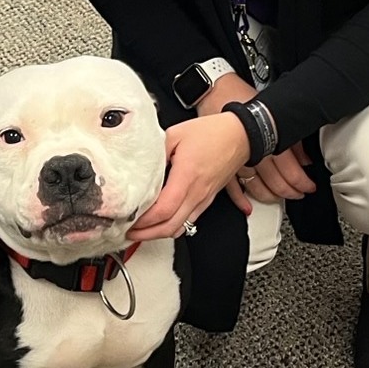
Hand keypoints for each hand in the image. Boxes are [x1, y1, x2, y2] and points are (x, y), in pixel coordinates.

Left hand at [128, 113, 249, 241]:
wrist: (240, 136)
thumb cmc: (212, 133)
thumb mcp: (175, 134)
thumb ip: (155, 152)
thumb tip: (138, 166)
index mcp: (187, 176)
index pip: (164, 209)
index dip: (144, 220)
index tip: (129, 219)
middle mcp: (197, 193)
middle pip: (171, 226)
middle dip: (147, 234)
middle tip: (129, 232)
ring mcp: (203, 199)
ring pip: (180, 228)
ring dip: (158, 233)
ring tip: (140, 230)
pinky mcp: (206, 200)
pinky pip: (188, 221)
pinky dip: (172, 226)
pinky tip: (159, 223)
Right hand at [196, 74, 314, 208]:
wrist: (214, 90)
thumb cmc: (241, 96)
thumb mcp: (274, 111)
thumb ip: (292, 138)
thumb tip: (305, 159)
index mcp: (268, 140)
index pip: (291, 171)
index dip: (303, 183)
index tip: (308, 187)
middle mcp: (253, 153)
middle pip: (276, 183)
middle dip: (289, 192)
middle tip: (298, 195)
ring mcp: (235, 160)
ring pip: (256, 187)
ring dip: (269, 196)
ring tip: (278, 198)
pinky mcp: (218, 162)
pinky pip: (231, 188)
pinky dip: (241, 199)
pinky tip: (248, 207)